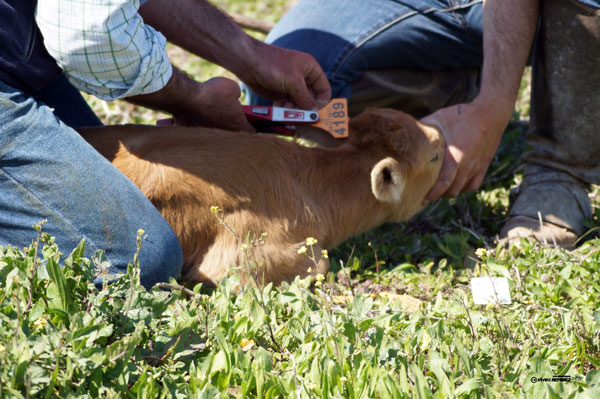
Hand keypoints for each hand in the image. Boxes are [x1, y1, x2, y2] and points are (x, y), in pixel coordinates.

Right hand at [127, 69, 254, 131]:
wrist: (188, 98)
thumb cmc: (212, 93)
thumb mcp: (233, 88)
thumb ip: (238, 95)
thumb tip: (235, 97)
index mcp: (238, 126)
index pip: (253, 133)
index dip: (254, 127)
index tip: (252, 122)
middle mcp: (226, 136)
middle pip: (234, 136)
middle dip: (234, 127)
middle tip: (230, 116)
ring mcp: (210, 138)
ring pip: (218, 136)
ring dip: (218, 127)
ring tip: (212, 114)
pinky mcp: (196, 136)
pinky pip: (201, 134)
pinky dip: (201, 127)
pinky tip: (198, 117)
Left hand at [240, 41, 330, 109]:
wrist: (248, 62)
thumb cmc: (272, 65)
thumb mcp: (293, 82)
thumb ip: (306, 99)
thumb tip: (315, 113)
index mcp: (311, 70)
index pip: (324, 90)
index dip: (321, 103)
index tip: (314, 113)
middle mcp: (303, 78)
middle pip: (311, 100)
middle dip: (305, 108)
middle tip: (297, 114)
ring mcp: (291, 86)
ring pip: (299, 105)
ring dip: (293, 109)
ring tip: (284, 106)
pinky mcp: (280, 92)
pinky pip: (288, 105)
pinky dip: (284, 108)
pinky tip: (277, 104)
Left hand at [421, 101, 509, 202]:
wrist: (492, 112)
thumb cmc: (463, 114)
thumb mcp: (439, 118)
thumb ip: (424, 127)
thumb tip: (408, 133)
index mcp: (456, 156)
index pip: (444, 183)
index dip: (433, 194)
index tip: (423, 200)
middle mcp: (468, 165)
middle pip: (452, 190)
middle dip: (439, 195)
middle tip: (426, 194)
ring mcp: (478, 166)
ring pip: (462, 188)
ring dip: (450, 192)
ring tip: (438, 190)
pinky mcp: (484, 165)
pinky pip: (474, 184)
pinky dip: (463, 188)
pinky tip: (455, 185)